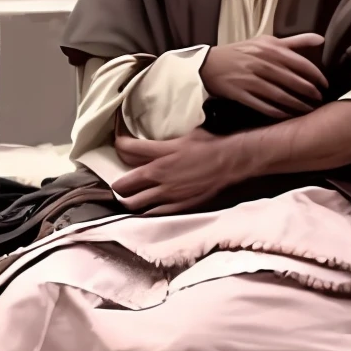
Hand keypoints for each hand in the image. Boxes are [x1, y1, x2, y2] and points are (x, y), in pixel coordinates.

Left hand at [112, 130, 247, 215]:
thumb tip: (160, 137)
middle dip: (119, 185)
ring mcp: (167, 194)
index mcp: (161, 153)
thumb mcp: (186, 135)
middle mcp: (159, 174)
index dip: (118, 145)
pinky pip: (152, 214)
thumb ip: (167, 141)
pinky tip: (147, 210)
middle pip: (122, 185)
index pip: (127, 149)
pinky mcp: (177, 207)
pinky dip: (145, 212)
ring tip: (131, 199)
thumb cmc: (212, 145)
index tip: (118, 144)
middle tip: (122, 184)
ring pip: (133, 204)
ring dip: (129, 201)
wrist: (232, 163)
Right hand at [199, 33, 327, 117]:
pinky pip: (263, 106)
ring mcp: (250, 80)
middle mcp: (261, 63)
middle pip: (292, 81)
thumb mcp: (267, 41)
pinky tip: (288, 115)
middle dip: (309, 92)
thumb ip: (295, 41)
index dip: (316, 75)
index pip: (300, 63)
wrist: (209, 64)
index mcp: (270, 49)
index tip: (325, 84)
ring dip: (296, 104)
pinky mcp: (240, 94)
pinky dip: (277, 112)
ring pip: (280, 95)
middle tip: (320, 99)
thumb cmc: (243, 52)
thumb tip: (321, 39)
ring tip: (308, 110)